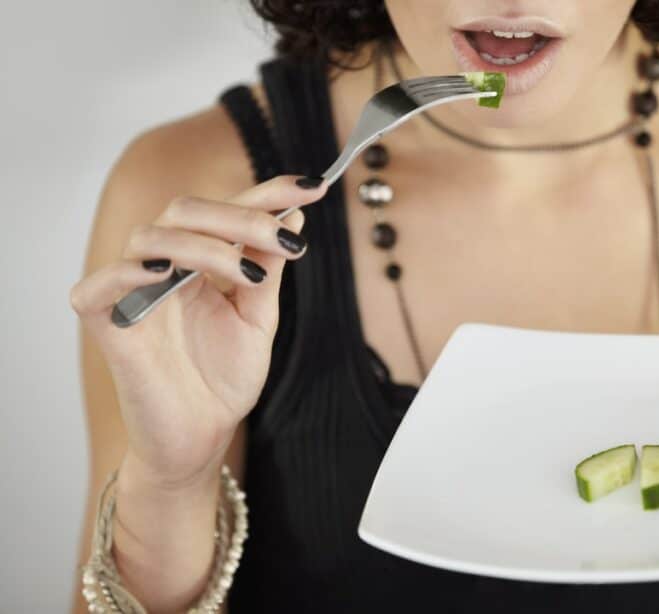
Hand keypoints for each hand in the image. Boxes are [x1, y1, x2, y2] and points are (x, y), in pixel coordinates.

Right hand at [70, 175, 326, 486]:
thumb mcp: (258, 317)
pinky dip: (127, 272)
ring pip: (151, 238)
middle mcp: (163, 268)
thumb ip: (267, 269)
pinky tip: (165, 273)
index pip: (226, 210)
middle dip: (242, 216)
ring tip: (247, 272)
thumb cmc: (222, 380)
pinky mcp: (106, 324)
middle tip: (285, 238)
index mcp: (199, 262)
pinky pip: (98, 285)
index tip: (313, 186)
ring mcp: (132, 293)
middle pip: (186, 211)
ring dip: (205, 245)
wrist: (202, 438)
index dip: (267, 193)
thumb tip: (293, 217)